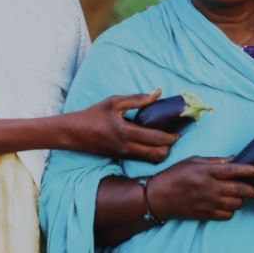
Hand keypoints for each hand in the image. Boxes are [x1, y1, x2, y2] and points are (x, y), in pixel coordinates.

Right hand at [61, 90, 180, 162]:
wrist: (73, 133)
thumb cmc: (93, 115)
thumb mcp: (114, 102)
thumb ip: (138, 99)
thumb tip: (158, 93)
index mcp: (126, 132)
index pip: (157, 138)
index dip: (172, 135)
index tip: (179, 129)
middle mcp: (127, 147)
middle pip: (159, 154)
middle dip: (170, 146)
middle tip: (175, 135)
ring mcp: (124, 155)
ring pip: (152, 160)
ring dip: (162, 151)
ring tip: (165, 140)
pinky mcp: (121, 158)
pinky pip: (143, 159)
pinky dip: (152, 153)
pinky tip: (153, 143)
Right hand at [149, 156, 253, 221]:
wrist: (158, 197)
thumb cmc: (175, 175)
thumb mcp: (193, 162)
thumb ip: (214, 161)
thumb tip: (234, 159)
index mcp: (207, 172)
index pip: (234, 170)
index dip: (249, 170)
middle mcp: (210, 187)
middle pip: (241, 190)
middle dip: (253, 189)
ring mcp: (209, 202)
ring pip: (237, 204)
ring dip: (242, 200)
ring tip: (240, 196)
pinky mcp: (207, 214)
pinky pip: (228, 215)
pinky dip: (231, 210)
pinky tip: (227, 205)